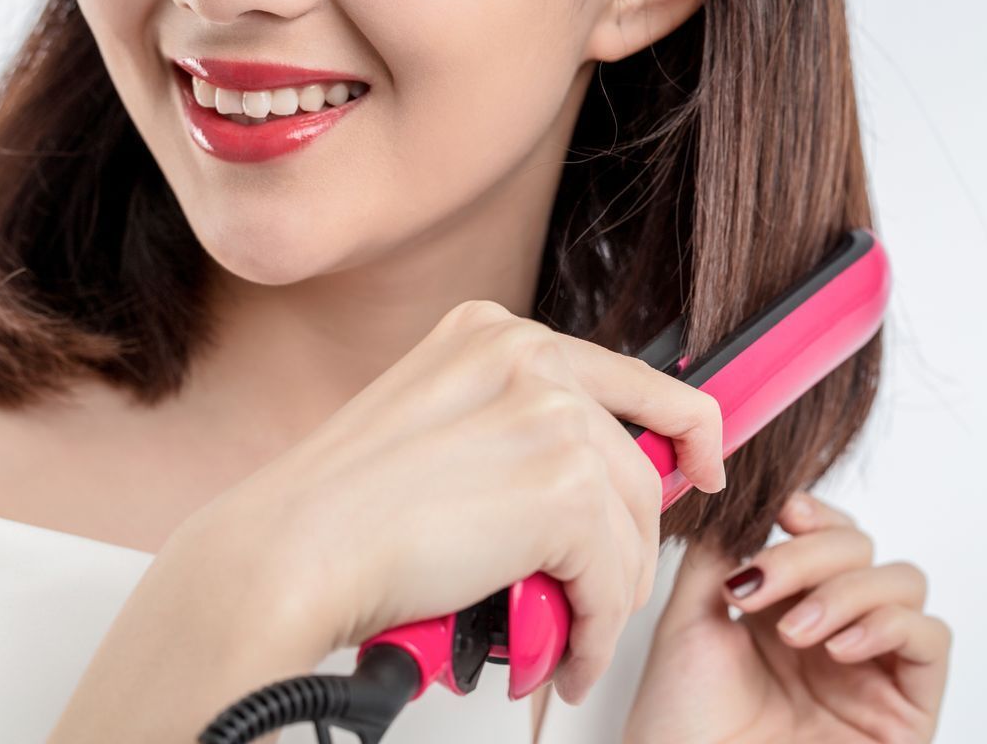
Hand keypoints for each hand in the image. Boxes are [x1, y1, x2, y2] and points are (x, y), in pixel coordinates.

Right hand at [49, 300, 726, 741]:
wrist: (284, 555)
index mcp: (494, 333)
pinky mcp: (559, 488)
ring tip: (566, 634)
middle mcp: (526, 354)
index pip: (632, 376)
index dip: (683, 430)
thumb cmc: (341, 512)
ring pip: (632, 525)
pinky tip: (564, 653)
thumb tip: (599, 476)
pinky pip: (614, 578)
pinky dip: (597, 630)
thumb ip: (517, 430)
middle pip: (637, 464)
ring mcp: (546, 414)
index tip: (701, 465)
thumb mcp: (440, 430)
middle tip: (596, 596)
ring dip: (606, 595)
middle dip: (627, 546)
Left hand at [623, 490, 950, 743]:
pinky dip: (888, 625)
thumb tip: (744, 494)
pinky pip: (931, 638)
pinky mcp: (907, 710)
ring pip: (903, 582)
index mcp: (783, 607)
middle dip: (811, 555)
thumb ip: (720, 551)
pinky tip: (838, 647)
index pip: (826, 533)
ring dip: (847, 590)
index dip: (814, 513)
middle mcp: (832, 631)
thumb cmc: (682, 725)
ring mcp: (871, 669)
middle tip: (758, 588)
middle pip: (862, 548)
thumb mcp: (690, 619)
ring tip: (794, 632)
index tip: (783, 511)